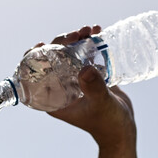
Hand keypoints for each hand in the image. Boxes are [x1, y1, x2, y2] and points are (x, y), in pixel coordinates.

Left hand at [39, 26, 136, 149]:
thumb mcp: (100, 104)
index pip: (35, 77)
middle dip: (61, 43)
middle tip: (76, 34)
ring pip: (68, 55)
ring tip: (89, 30)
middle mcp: (61, 90)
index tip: (41, 44)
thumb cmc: (108, 123)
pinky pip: (84, 56)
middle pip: (53, 61)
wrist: (123, 127)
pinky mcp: (89, 77)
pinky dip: (89, 44)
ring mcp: (75, 82)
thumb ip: (94, 88)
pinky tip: (97, 32)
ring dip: (76, 40)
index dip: (34, 59)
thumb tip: (85, 68)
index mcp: (54, 100)